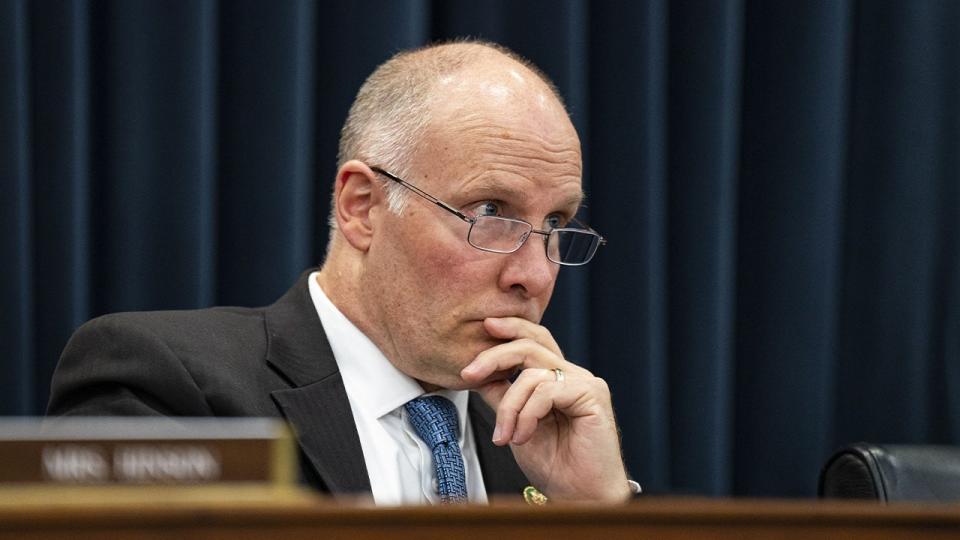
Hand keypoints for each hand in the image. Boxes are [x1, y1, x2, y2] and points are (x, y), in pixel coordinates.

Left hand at [460, 317, 630, 501]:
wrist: (581, 497)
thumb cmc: (556, 466)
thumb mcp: (516, 425)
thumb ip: (502, 397)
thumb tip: (478, 373)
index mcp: (557, 379)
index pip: (534, 341)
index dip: (511, 329)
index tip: (483, 328)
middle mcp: (573, 375)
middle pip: (532, 345)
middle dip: (495, 355)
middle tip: (468, 373)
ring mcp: (585, 383)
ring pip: (532, 372)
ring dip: (509, 406)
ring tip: (505, 435)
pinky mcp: (592, 394)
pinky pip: (547, 390)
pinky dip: (527, 414)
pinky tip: (522, 437)